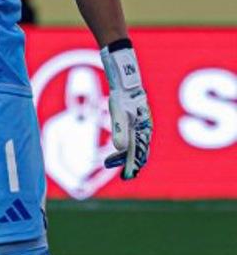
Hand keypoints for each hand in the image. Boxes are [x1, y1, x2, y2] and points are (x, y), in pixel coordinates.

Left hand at [101, 44, 151, 179]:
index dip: (132, 166)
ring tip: (110, 162)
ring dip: (124, 155)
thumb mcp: (118, 112)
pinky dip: (126, 145)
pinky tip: (118, 147)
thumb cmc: (122, 95)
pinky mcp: (134, 117)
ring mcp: (140, 123)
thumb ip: (120, 130)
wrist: (125, 76)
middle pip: (138, 151)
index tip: (127, 178)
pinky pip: (132, 136)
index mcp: (143, 129)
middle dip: (129, 163)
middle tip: (119, 173)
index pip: (138, 153)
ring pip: (135, 145)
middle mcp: (144, 128)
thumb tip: (121, 149)